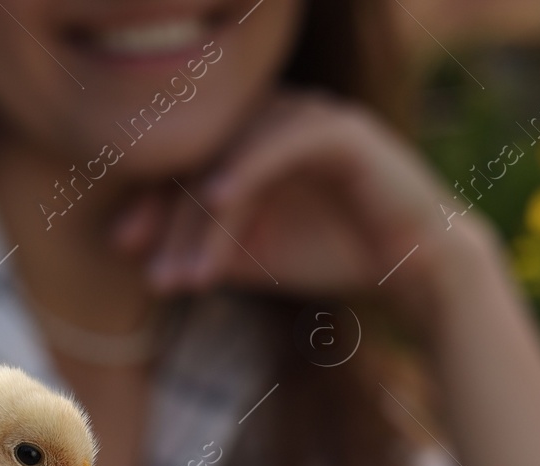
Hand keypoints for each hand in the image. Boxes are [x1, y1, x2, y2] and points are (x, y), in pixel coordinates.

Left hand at [113, 92, 483, 307]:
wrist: (416, 271)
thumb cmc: (333, 257)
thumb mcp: (254, 257)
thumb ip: (204, 247)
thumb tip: (142, 260)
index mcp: (253, 141)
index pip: (188, 165)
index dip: (151, 203)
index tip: (123, 248)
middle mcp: (277, 119)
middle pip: (204, 160)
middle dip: (171, 221)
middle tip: (154, 274)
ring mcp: (309, 118)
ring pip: (236, 159)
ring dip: (206, 220)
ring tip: (188, 274)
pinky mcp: (340, 130)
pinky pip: (280, 144)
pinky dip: (247, 170)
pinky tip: (220, 201)